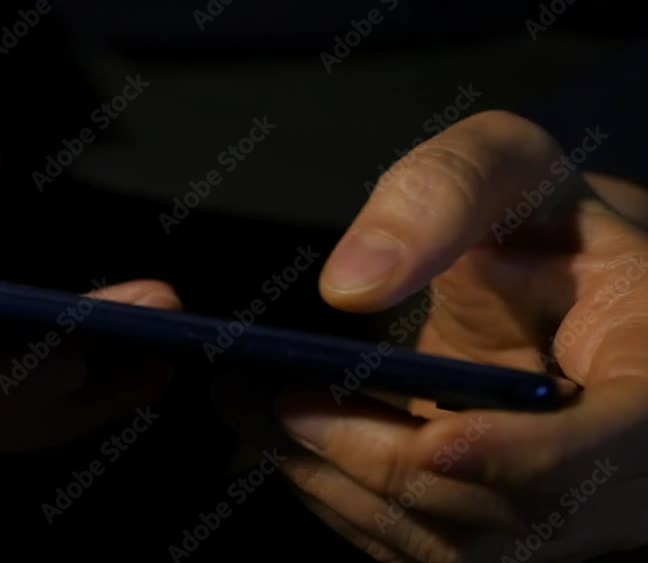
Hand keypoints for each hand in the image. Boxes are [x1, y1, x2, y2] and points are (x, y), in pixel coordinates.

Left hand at [277, 111, 647, 561]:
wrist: (558, 285)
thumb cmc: (541, 219)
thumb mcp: (510, 168)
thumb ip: (443, 193)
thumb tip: (350, 288)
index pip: (615, 445)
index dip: (525, 455)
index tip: (434, 436)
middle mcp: (625, 464)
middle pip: (514, 514)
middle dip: (389, 466)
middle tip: (280, 405)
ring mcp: (569, 511)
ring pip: (460, 549)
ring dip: (351, 491)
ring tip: (266, 418)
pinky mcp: (509, 526)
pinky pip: (431, 547)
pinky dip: (355, 504)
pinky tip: (297, 449)